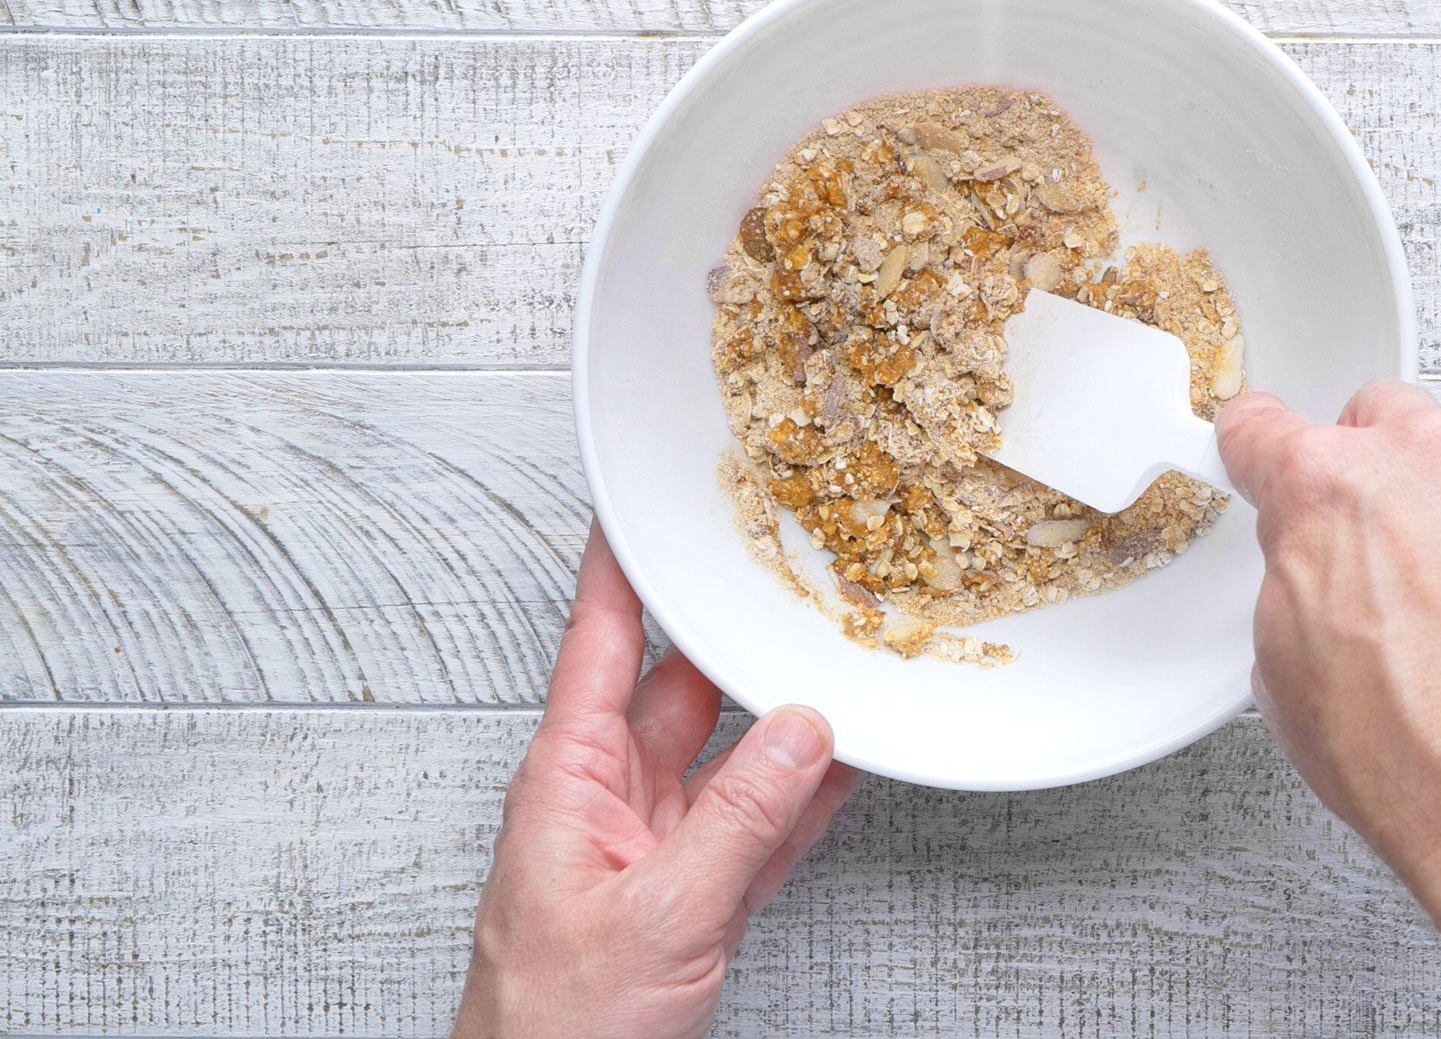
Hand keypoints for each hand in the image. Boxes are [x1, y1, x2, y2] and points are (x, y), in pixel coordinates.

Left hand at [453, 524, 858, 1038]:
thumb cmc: (552, 1029)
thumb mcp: (657, 914)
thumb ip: (739, 821)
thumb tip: (803, 734)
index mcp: (568, 779)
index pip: (598, 641)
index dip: (620, 566)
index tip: (643, 501)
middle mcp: (607, 799)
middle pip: (680, 688)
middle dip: (731, 634)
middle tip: (784, 577)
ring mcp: (651, 848)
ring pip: (730, 757)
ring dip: (782, 722)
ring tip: (838, 666)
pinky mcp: (689, 897)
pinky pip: (754, 827)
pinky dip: (799, 800)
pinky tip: (840, 768)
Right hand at [1218, 383, 1440, 1036]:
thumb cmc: (1430, 770)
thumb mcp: (1290, 677)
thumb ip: (1293, 581)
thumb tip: (1310, 571)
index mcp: (1329, 490)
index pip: (1266, 429)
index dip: (1265, 456)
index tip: (1273, 461)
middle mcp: (1429, 463)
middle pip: (1387, 426)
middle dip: (1384, 485)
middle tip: (1396, 571)